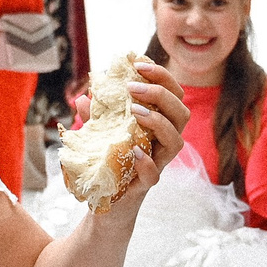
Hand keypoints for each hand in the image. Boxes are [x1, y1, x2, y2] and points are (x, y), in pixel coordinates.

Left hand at [109, 61, 189, 208]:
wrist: (104, 202)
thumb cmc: (108, 162)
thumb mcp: (100, 133)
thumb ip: (95, 117)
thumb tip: (84, 96)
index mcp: (158, 125)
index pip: (174, 95)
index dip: (162, 77)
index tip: (139, 64)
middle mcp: (163, 144)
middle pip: (182, 114)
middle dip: (161, 94)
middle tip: (133, 87)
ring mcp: (157, 164)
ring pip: (176, 142)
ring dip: (158, 122)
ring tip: (134, 112)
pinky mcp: (144, 186)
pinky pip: (154, 175)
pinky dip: (146, 162)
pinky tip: (133, 150)